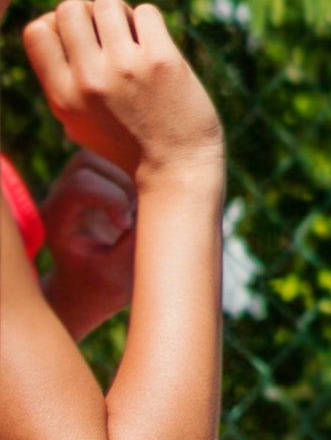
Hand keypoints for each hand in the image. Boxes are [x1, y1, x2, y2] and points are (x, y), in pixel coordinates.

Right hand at [20, 0, 220, 183]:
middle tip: (108, 32)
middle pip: (70, 9)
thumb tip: (52, 24)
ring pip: (108, 3)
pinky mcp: (162, 59)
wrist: (176, 167)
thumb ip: (61, 80)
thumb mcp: (76, 119)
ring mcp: (125, 67)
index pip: (35, 31)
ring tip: (132, 34)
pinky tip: (154, 40)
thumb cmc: (127, 141)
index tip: (77, 36)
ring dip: (121, 12)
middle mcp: (87, 79)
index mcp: (61, 95)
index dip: (55, 23)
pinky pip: (146, 11)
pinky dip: (148, 19)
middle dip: (89, 12)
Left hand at [37, 148, 133, 338]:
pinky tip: (149, 195)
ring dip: (135, 175)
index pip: (81, 184)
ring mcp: (78, 181)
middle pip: (93, 162)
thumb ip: (136, 242)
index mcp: (56, 218)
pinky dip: (140, 170)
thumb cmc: (103, 285)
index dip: (112, 199)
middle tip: (142, 212)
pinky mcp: (98, 176)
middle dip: (127, 184)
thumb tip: (164, 204)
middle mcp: (61, 193)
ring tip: (147, 203)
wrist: (93, 287)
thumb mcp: (121, 275)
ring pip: (107, 153)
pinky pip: (120, 154)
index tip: (126, 227)